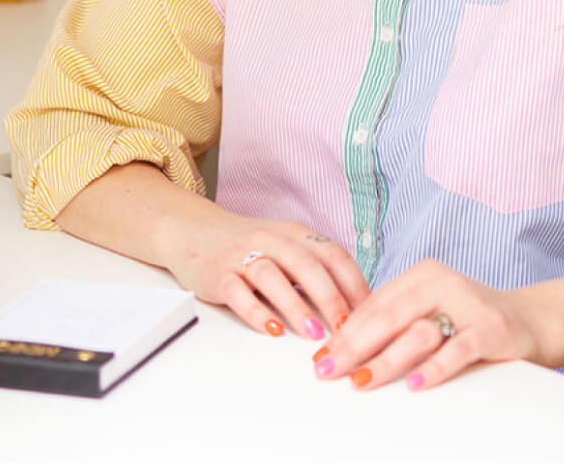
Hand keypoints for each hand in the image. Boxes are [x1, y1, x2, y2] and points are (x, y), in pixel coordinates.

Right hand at [163, 203, 370, 340]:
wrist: (194, 231)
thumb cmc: (248, 246)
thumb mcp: (285, 248)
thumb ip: (314, 270)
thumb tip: (354, 305)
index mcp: (295, 234)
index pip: (332, 253)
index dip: (353, 282)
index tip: (369, 312)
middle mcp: (271, 240)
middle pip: (307, 264)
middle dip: (330, 297)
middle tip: (346, 328)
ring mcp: (243, 256)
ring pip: (273, 276)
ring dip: (296, 306)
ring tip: (313, 334)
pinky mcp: (218, 274)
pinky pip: (238, 292)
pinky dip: (256, 312)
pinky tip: (272, 329)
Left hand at [309, 258, 545, 390]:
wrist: (530, 319)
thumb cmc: (470, 319)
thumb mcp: (431, 310)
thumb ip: (397, 320)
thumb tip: (344, 347)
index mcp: (422, 274)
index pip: (374, 303)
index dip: (345, 330)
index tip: (321, 355)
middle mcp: (441, 282)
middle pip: (389, 315)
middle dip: (354, 346)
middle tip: (329, 370)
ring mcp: (467, 303)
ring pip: (418, 332)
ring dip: (386, 360)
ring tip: (362, 381)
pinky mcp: (490, 329)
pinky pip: (457, 349)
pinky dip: (434, 368)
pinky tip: (414, 385)